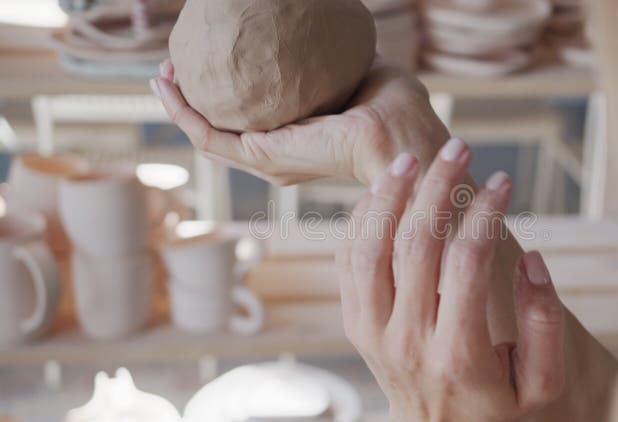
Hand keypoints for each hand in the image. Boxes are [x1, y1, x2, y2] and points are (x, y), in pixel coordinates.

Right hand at [150, 59, 447, 185]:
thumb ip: (333, 57)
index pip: (250, 121)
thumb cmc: (393, 107)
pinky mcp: (261, 154)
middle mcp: (278, 154)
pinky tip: (166, 84)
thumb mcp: (355, 69)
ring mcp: (267, 158)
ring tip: (162, 73)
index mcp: (299, 137)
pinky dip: (183, 111)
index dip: (224, 96)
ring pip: (206, 134)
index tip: (210, 64)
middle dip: (191, 100)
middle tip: (173, 68)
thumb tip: (324, 28)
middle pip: (219, 130)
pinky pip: (207, 135)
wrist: (400, 131)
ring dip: (179, 104)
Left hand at [337, 139, 576, 420]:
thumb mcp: (545, 384)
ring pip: (369, 249)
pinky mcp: (357, 327)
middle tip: (457, 147)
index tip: (505, 181)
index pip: (466, 262)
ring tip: (411, 159)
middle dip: (437, 186)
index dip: (486, 212)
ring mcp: (374, 334)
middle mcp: (407, 341)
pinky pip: (348, 264)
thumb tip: (532, 260)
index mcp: (458, 353)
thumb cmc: (503, 410)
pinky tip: (384, 194)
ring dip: (389, 197)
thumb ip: (544, 324)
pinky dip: (361, 223)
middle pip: (414, 244)